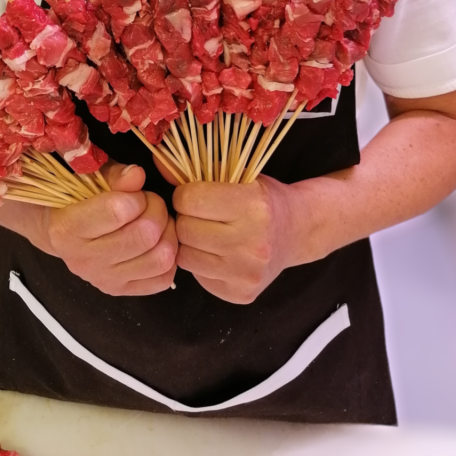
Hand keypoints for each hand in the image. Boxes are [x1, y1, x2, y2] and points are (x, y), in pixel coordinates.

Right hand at [45, 163, 177, 295]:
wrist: (62, 233)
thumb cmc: (78, 199)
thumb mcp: (90, 178)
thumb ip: (114, 175)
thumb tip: (137, 175)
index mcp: (68, 228)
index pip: (118, 211)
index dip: (137, 197)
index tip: (136, 193)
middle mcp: (84, 260)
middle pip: (145, 235)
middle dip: (156, 210)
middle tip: (150, 203)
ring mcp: (104, 280)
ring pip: (159, 259)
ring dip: (167, 233)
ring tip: (157, 221)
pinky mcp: (121, 291)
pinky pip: (163, 279)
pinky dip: (170, 258)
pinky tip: (158, 242)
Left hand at [173, 177, 300, 303]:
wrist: (298, 231)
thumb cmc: (264, 199)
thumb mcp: (237, 175)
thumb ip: (195, 170)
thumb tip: (157, 161)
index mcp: (253, 207)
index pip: (189, 200)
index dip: (185, 194)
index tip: (194, 193)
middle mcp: (252, 243)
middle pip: (185, 230)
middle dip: (186, 219)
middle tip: (201, 215)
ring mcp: (247, 273)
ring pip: (185, 256)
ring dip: (190, 242)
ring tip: (208, 232)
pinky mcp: (241, 294)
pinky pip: (198, 277)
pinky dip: (202, 262)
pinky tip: (219, 252)